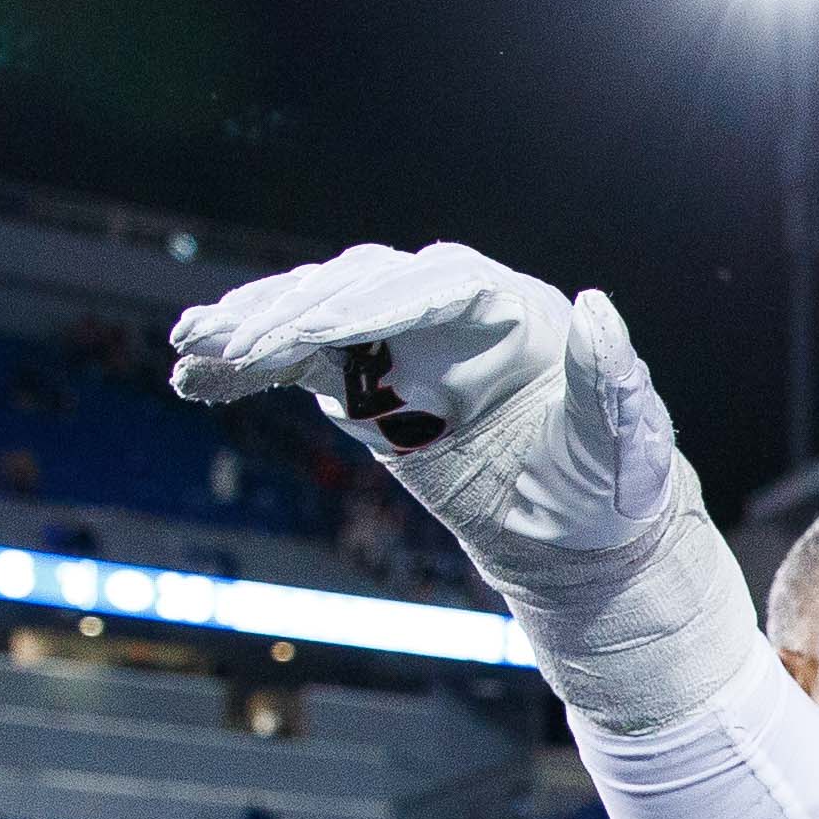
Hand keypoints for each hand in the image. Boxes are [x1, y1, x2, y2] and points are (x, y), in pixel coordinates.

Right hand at [166, 242, 678, 561]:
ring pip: (318, 314)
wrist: (579, 533)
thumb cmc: (611, 485)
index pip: (429, 285)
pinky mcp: (369, 380)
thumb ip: (612, 379)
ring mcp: (404, 341)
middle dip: (294, 313)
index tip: (314, 328)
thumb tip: (597, 308)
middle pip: (358, 288)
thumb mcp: (624, 442)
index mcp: (511, 309)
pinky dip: (248, 367)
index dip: (369, 303)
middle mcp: (449, 309)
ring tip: (194, 345)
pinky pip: (298, 362)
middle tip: (234, 344)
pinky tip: (195, 376)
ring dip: (253, 328)